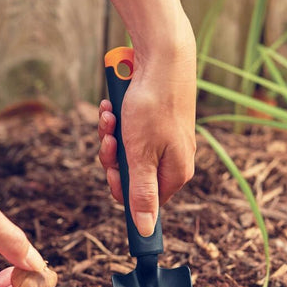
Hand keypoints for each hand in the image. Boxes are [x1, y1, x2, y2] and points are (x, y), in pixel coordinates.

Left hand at [97, 45, 196, 235]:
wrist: (162, 55)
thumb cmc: (153, 105)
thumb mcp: (140, 155)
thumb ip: (141, 194)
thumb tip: (146, 231)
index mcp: (176, 173)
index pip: (143, 201)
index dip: (121, 187)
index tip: (112, 170)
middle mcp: (174, 158)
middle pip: (131, 175)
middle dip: (112, 156)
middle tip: (110, 137)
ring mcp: (166, 138)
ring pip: (127, 151)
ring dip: (111, 135)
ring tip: (110, 115)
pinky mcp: (157, 120)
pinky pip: (129, 131)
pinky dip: (117, 120)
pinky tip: (113, 105)